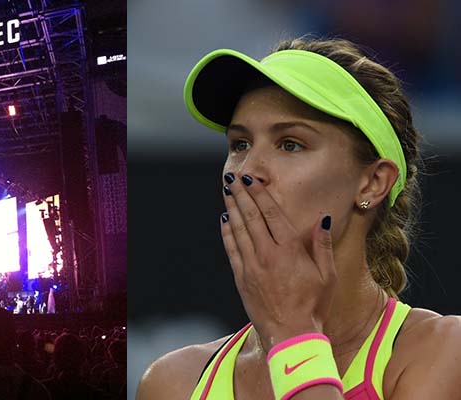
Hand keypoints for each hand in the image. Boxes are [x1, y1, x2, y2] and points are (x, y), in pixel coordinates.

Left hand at [220, 173, 337, 351]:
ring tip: (227, 192)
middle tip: (232, 178)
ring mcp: (251, 267)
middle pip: (251, 218)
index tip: (251, 179)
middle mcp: (267, 255)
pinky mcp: (241, 279)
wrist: (290, 336)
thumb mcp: (327, 275)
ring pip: (238, 230)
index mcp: (290, 251)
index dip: (260, 195)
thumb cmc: (313, 306)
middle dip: (241, 195)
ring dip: (232, 209)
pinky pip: (232, 250)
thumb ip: (322, 245)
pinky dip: (227, 232)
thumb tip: (321, 219)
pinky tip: (225, 220)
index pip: (271, 215)